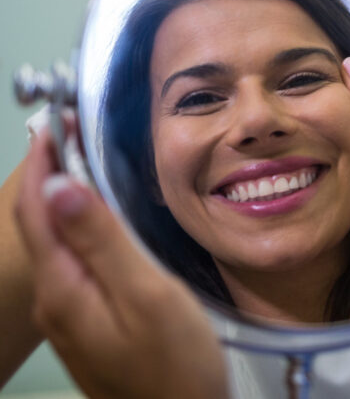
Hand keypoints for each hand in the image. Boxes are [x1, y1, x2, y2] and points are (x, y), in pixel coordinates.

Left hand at [14, 120, 228, 398]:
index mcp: (64, 288)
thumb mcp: (146, 295)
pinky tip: (97, 218)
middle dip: (46, 171)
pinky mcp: (88, 324)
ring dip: (59, 197)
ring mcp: (69, 315)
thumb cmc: (174, 366)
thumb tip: (60, 186)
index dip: (42, 160)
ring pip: (52, 242)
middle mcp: (55, 300)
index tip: (55, 120)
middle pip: (37, 223)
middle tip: (67, 129)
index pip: (37, 208)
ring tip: (80, 160)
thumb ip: (103, 240)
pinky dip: (75, 226)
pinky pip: (70, 261)